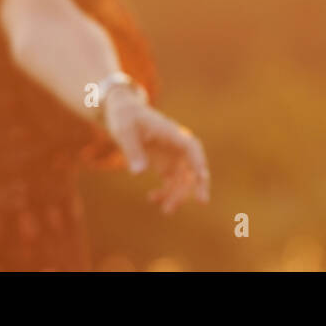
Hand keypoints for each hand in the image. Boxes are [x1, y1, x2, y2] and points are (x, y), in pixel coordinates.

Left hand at [103, 88, 209, 213]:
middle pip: (194, 166)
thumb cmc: (125, 118)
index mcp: (172, 133)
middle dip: (198, 184)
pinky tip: (152, 198)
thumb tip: (139, 173)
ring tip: (166, 211)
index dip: (198, 163)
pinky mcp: (166, 164)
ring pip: (184, 178)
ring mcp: (173, 156)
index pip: (191, 148)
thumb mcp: (125, 131)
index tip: (202, 178)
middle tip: (201, 202)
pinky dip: (166, 192)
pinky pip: (172, 182)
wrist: (123, 114)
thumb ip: (132, 151)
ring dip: (179, 194)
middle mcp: (177, 145)